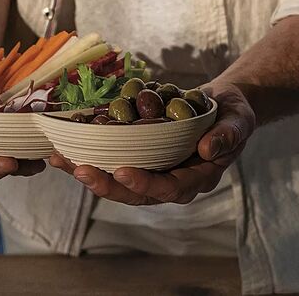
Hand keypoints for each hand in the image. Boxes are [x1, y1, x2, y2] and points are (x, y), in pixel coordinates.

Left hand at [49, 82, 255, 205]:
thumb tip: (208, 150)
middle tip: (79, 170)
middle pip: (135, 192)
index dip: (145, 184)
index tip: (122, 172)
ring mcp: (153, 168)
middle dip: (106, 183)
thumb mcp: (238, 121)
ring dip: (89, 171)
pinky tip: (66, 145)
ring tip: (61, 160)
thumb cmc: (232, 115)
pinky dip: (90, 152)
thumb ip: (227, 136)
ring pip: (118, 179)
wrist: (221, 106)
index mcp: (195, 178)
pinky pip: (113, 157)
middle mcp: (170, 178)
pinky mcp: (139, 154)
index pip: (168, 189)